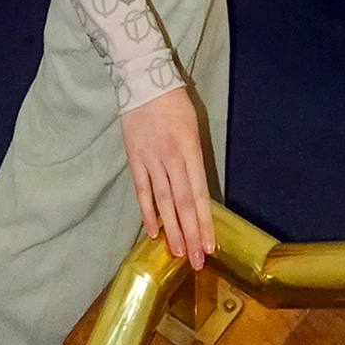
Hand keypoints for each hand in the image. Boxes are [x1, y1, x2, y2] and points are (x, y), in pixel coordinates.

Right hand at [120, 85, 215, 265]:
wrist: (144, 83)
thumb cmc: (176, 105)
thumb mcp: (195, 129)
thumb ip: (195, 160)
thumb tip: (199, 191)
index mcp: (191, 152)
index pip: (199, 195)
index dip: (205, 222)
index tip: (210, 245)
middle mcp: (172, 161)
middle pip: (183, 204)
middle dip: (191, 234)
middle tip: (197, 261)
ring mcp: (151, 162)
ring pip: (163, 202)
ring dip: (172, 230)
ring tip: (179, 253)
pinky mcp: (134, 160)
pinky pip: (142, 191)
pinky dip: (148, 212)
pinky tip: (154, 232)